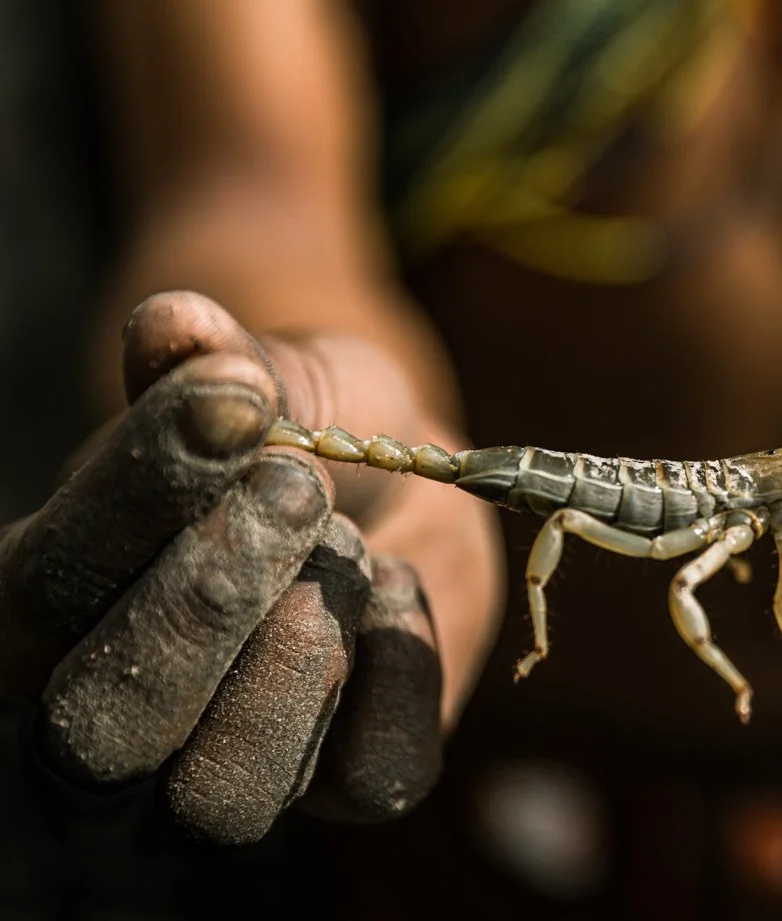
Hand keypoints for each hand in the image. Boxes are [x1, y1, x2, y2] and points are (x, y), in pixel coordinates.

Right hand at [0, 292, 502, 842]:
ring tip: (351, 545)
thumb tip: (175, 324)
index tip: (236, 399)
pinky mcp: (349, 775)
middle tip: (301, 488)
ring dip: (305, 650)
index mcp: (54, 595)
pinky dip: (399, 679)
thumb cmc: (305, 422)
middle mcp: (123, 700)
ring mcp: (239, 756)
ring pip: (227, 789)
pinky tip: (402, 584)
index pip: (49, 584)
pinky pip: (370, 779)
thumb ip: (218, 362)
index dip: (142, 491)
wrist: (401, 471)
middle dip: (211, 599)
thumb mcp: (269, 375)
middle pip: (108, 728)